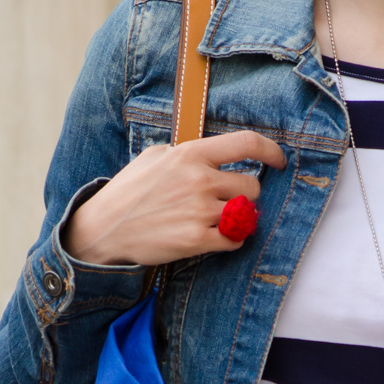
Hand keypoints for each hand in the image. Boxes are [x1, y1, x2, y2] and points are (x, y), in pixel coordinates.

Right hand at [62, 130, 286, 267]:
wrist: (104, 229)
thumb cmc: (128, 192)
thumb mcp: (154, 157)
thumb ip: (186, 152)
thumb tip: (214, 154)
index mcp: (190, 154)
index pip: (246, 143)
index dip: (271, 151)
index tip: (279, 162)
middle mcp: (199, 180)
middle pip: (251, 186)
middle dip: (245, 195)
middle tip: (228, 201)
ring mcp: (199, 211)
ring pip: (245, 214)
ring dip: (237, 218)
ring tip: (217, 219)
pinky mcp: (197, 240)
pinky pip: (235, 239)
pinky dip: (232, 239)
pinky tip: (216, 237)